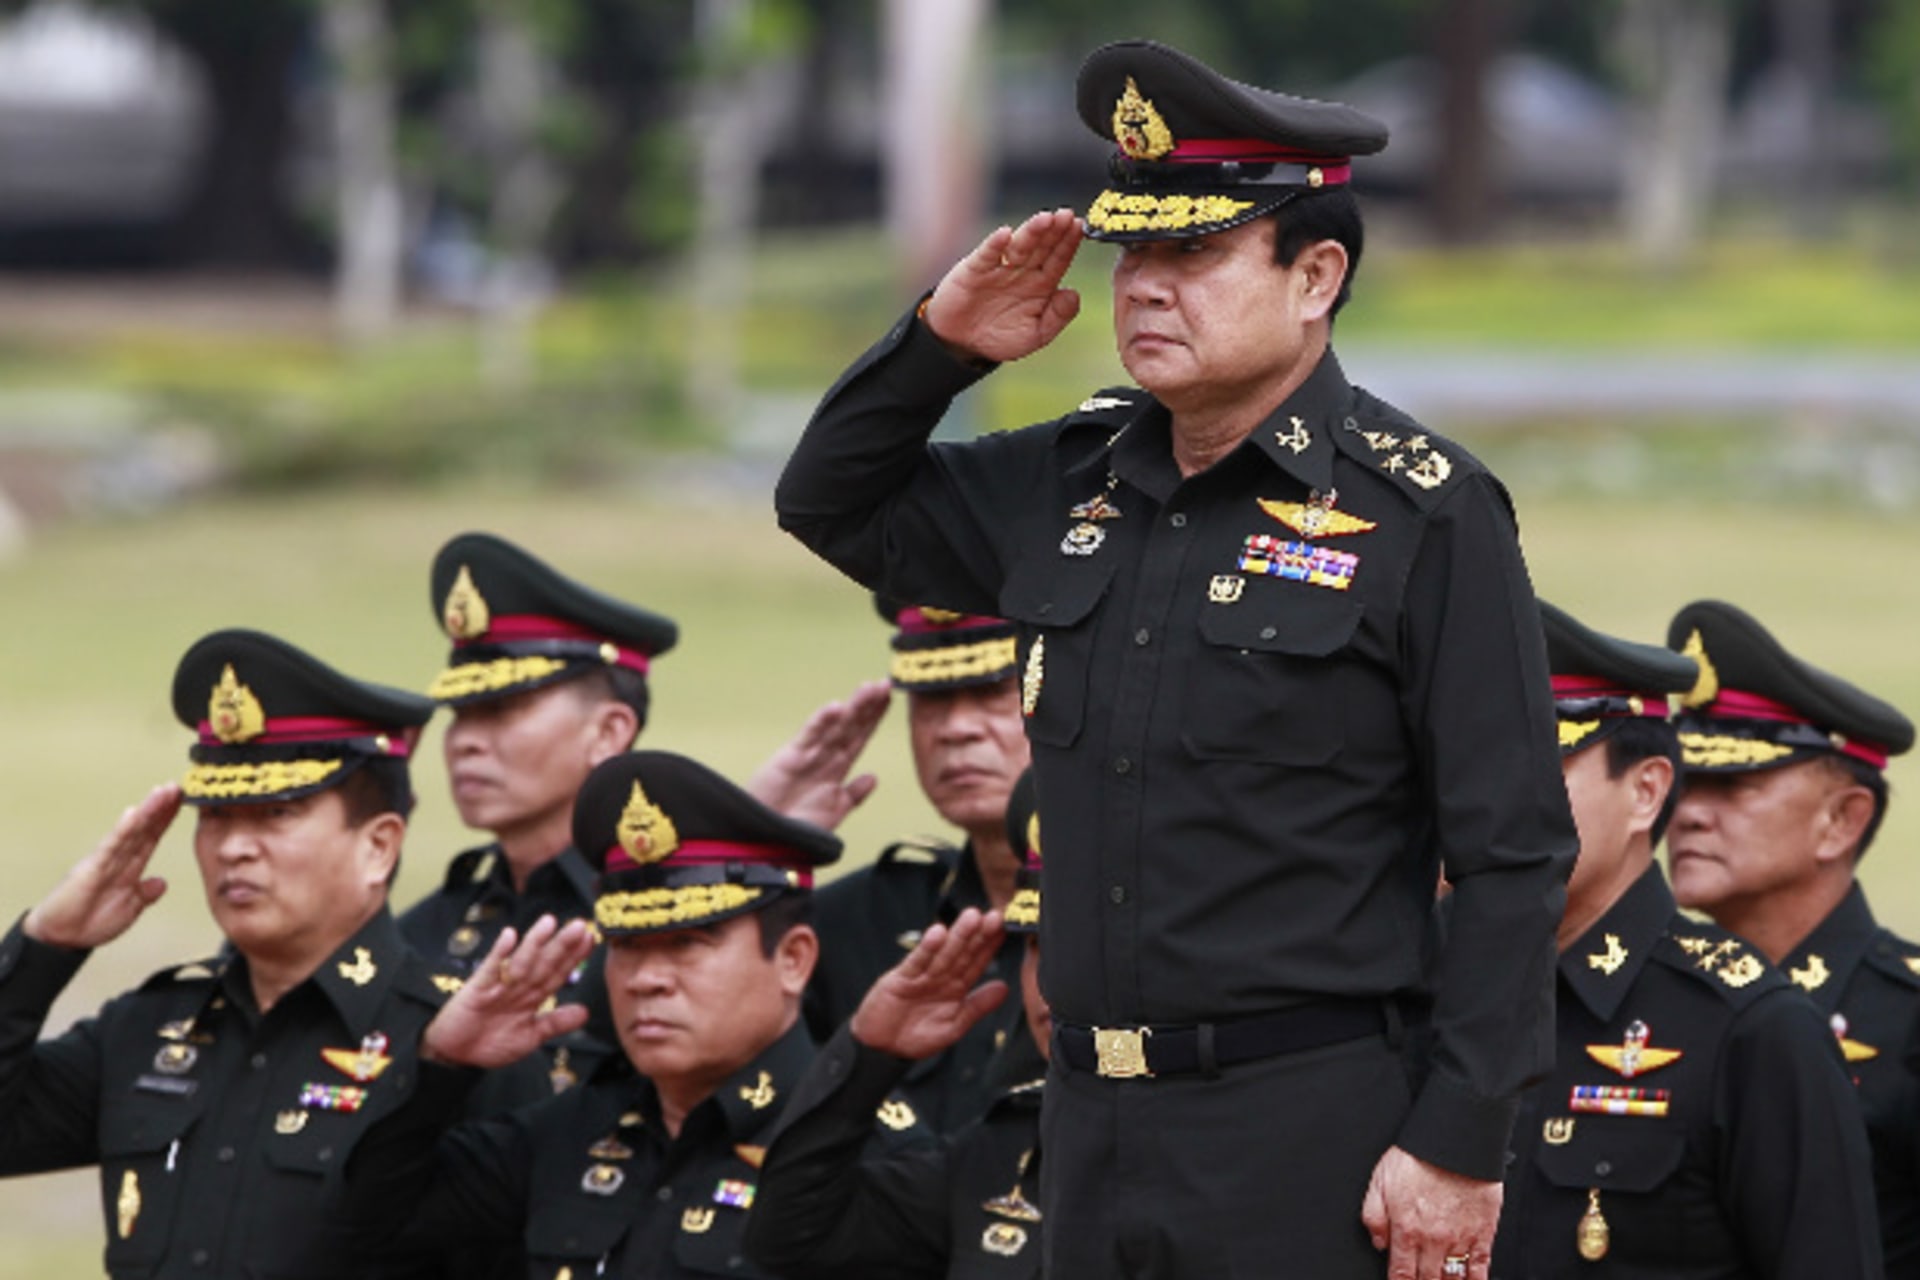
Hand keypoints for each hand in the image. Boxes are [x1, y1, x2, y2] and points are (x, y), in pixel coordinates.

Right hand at [24, 784, 180, 950]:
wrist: (63, 939)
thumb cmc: (92, 922)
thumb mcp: (128, 908)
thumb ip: (144, 894)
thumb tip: (162, 883)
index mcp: (129, 867)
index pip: (150, 837)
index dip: (166, 819)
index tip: (183, 800)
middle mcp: (117, 858)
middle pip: (143, 828)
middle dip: (161, 807)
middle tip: (177, 786)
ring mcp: (104, 861)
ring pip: (130, 831)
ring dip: (147, 811)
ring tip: (163, 792)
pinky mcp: (91, 869)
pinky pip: (110, 846)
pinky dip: (123, 830)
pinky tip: (134, 813)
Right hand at [421, 915, 595, 1069]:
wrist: (455, 1054)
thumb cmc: (490, 1043)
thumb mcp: (530, 1037)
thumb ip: (555, 1023)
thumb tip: (585, 1012)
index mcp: (532, 996)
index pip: (557, 972)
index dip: (574, 957)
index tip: (591, 940)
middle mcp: (518, 986)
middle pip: (543, 962)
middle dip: (561, 945)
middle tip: (580, 926)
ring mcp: (498, 985)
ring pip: (521, 961)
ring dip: (535, 942)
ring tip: (550, 923)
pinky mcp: (477, 989)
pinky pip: (490, 969)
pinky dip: (499, 954)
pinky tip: (509, 937)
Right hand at [745, 680, 890, 831]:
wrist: (768, 842)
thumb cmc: (797, 828)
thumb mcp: (833, 811)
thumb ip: (853, 794)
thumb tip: (874, 777)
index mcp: (837, 768)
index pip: (860, 736)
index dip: (874, 717)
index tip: (890, 697)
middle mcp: (824, 756)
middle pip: (850, 725)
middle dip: (868, 705)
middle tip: (885, 684)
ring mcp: (808, 754)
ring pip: (834, 726)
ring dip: (852, 707)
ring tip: (869, 688)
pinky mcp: (789, 757)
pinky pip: (809, 736)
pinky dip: (822, 721)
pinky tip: (836, 707)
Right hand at [849, 907, 1007, 1060]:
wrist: (882, 1049)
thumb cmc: (917, 1037)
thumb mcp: (954, 1025)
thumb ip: (978, 1006)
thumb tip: (1005, 988)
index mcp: (955, 988)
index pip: (976, 963)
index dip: (990, 946)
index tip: (1005, 929)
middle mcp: (940, 977)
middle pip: (962, 953)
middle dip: (978, 934)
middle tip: (995, 916)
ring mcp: (920, 976)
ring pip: (943, 953)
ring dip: (957, 935)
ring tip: (972, 917)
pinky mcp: (900, 979)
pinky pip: (916, 962)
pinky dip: (927, 948)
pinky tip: (938, 933)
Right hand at [921, 209, 1082, 364]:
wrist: (960, 344)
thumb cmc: (1000, 337)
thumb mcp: (1034, 335)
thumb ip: (1057, 317)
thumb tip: (1074, 294)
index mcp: (1041, 284)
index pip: (1058, 259)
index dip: (1069, 243)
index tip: (1079, 227)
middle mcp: (1022, 271)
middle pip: (1042, 247)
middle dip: (1055, 231)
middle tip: (1067, 215)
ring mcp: (999, 268)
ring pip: (1019, 246)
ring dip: (1031, 232)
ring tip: (1045, 219)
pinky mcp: (974, 270)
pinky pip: (986, 255)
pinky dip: (995, 244)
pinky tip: (1005, 234)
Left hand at [1360, 1146, 1498, 1279]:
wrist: (1455, 1141)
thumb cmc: (1418, 1156)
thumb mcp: (1379, 1181)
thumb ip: (1374, 1216)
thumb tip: (1379, 1242)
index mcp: (1406, 1229)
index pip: (1401, 1274)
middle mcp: (1433, 1239)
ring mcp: (1460, 1238)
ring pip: (1452, 1278)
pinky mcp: (1482, 1232)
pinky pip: (1480, 1268)